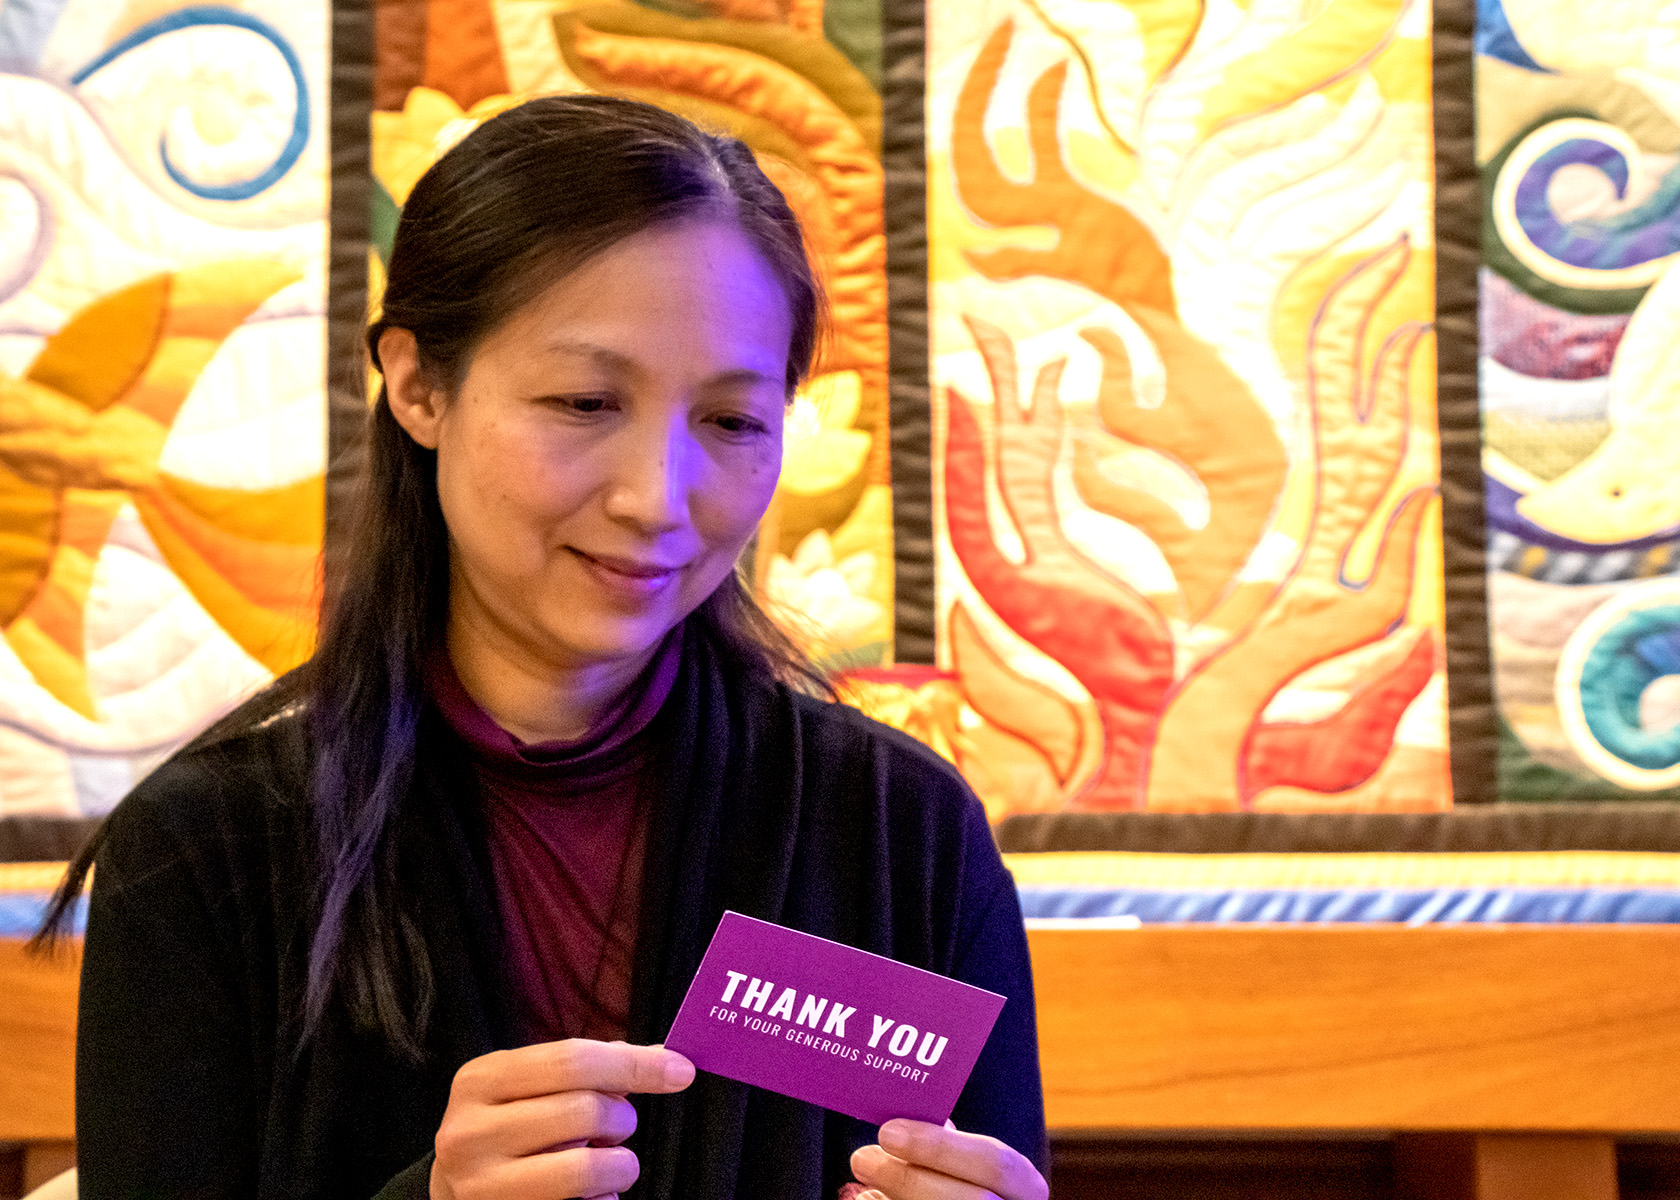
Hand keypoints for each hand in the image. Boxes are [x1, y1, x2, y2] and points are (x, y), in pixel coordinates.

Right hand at [430, 1039, 693, 1199]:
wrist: (455, 1194)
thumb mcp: (527, 1089)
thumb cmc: (506, 1133)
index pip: (572, 1060)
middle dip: (621, 1119)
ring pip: (584, 1168)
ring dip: (619, 1166)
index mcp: (480, 1080)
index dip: (635, 1065)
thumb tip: (663, 1058)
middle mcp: (468, 1133)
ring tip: (609, 1165)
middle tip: (619, 1128)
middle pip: (583, 1110)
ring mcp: (480, 1186)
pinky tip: (593, 1195)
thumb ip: (585, 1069)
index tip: (680, 1071)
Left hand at [850, 1119, 1047, 1199]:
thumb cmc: (963, 1183)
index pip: (996, 1163)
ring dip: (895, 1199)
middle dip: (910, 1178)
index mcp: (1025, 1189)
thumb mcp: (968, 1165)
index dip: (940, 1146)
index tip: (887, 1131)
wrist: (957, 1197)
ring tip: (863, 1183)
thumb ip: (949, 1147)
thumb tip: (911, 1119)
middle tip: (862, 1157)